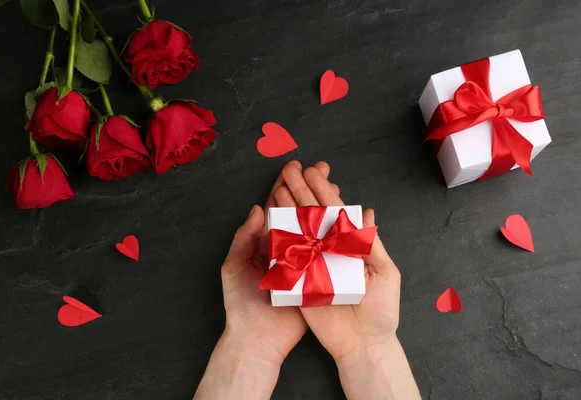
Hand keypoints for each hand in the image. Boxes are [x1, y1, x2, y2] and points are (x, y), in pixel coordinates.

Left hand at [220, 160, 338, 360]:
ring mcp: (303, 260)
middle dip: (311, 189)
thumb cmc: (241, 302)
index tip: (297, 166)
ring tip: (337, 187)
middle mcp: (286, 247)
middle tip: (324, 169)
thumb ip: (245, 237)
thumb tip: (258, 208)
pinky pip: (328, 252)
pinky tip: (347, 221)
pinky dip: (337, 236)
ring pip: (316, 228)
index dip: (286, 186)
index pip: (277, 207)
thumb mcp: (234, 265)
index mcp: (265, 242)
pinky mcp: (316, 275)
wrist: (257, 337)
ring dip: (326, 207)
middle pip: (300, 212)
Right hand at [273, 161, 400, 359]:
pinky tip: (271, 218)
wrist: (363, 344)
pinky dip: (280, 238)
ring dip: (289, 208)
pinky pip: (288, 257)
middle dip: (302, 192)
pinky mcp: (300, 281)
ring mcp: (313, 264)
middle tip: (290, 169)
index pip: (335, 213)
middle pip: (313, 216)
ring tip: (279, 186)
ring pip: (299, 231)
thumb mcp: (385, 272)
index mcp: (350, 245)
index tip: (312, 171)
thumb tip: (368, 213)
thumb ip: (373, 244)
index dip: (323, 192)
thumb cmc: (380, 310)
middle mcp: (330, 250)